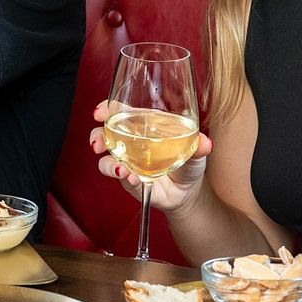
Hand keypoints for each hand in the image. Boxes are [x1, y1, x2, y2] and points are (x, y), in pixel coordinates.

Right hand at [88, 100, 212, 213]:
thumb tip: (205, 143)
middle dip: (96, 136)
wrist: (188, 191)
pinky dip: (125, 178)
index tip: (100, 112)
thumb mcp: (197, 151)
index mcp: (144, 126)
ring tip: (119, 169)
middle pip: (104, 134)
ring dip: (107, 163)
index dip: (107, 109)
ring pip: (106, 159)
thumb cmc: (189, 162)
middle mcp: (131, 142)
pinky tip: (133, 178)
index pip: (120, 112)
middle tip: (97, 143)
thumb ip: (199, 145)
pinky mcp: (130, 181)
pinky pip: (121, 179)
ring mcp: (128, 163)